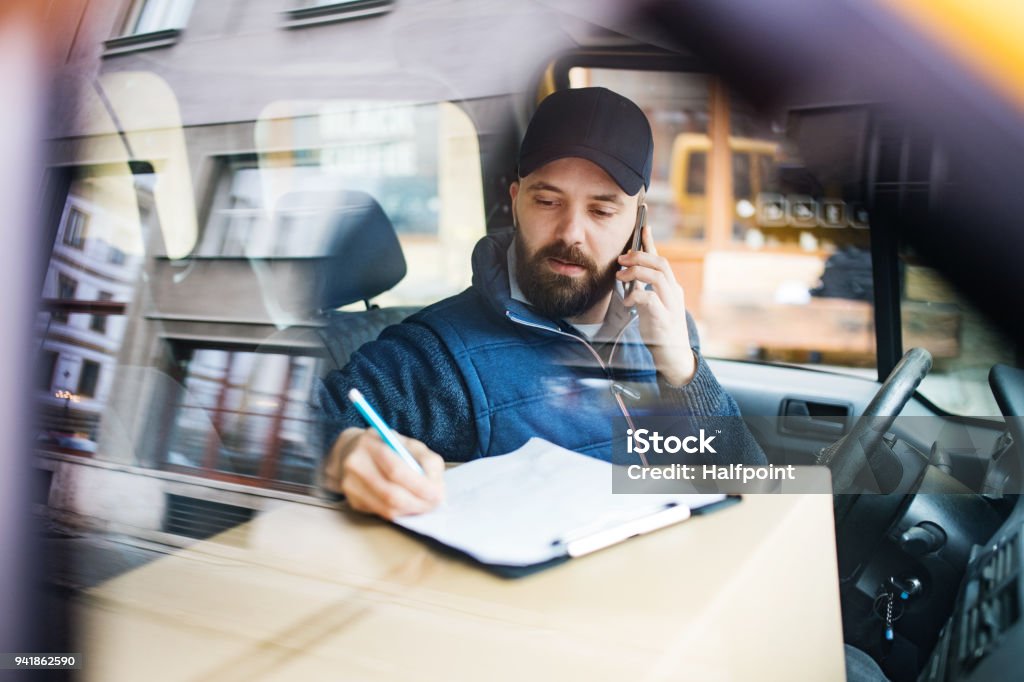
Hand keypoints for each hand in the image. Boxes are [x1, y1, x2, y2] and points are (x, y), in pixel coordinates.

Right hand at [324, 427, 444, 518]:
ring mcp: (350, 485)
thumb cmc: (387, 446)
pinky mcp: (352, 501)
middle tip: (435, 504)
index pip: (396, 471)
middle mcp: (355, 465)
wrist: (350, 451)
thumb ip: (425, 460)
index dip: (420, 486)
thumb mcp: (408, 443)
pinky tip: (409, 505)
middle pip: (390, 494)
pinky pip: (382, 512)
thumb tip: (436, 487)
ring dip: (411, 510)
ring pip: (386, 508)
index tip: (438, 494)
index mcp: (370, 444)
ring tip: (425, 505)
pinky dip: (400, 512)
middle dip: (418, 503)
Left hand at [616, 223, 696, 385]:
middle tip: (621, 259)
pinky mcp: (664, 319)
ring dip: (636, 272)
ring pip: (657, 277)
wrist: (673, 357)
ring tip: (620, 275)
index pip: (661, 260)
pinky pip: (650, 300)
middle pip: (661, 264)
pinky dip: (637, 296)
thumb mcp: (652, 306)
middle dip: (639, 256)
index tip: (643, 226)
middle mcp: (674, 293)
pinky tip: (629, 301)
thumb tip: (628, 274)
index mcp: (671, 288)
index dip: (651, 242)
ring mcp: (671, 306)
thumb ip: (644, 290)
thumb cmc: (660, 330)